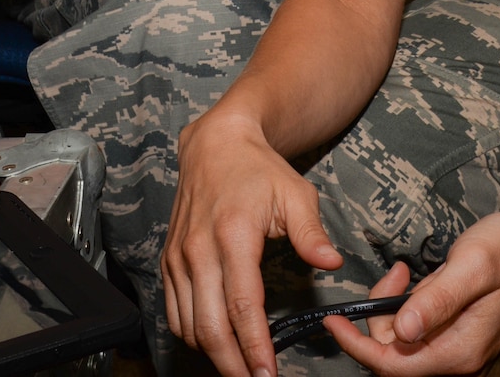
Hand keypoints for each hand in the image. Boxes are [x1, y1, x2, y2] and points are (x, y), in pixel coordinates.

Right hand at [164, 110, 343, 376]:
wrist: (215, 145)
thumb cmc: (258, 170)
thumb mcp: (295, 194)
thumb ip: (312, 233)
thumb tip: (331, 262)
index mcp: (233, 236)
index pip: (243, 306)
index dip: (255, 347)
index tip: (269, 373)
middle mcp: (199, 250)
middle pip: (210, 326)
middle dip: (233, 364)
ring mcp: (179, 257)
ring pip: (188, 325)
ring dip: (212, 353)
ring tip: (240, 367)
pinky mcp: (168, 261)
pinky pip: (174, 312)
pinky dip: (192, 334)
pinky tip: (215, 342)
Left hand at [322, 212, 499, 375]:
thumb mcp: (472, 266)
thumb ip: (437, 300)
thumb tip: (404, 331)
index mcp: (460, 352)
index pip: (393, 367)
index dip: (357, 345)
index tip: (333, 322)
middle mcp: (459, 360)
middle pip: (394, 356)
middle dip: (383, 314)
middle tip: (398, 275)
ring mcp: (458, 352)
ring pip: (403, 343)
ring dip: (395, 308)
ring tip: (411, 275)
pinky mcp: (456, 339)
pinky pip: (417, 333)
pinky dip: (409, 307)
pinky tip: (422, 283)